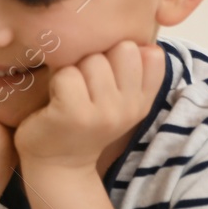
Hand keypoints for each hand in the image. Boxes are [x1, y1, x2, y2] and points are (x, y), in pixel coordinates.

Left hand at [14, 41, 165, 172]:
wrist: (56, 165)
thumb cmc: (81, 122)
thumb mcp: (117, 100)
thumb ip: (133, 72)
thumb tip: (145, 43)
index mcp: (143, 101)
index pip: (152, 55)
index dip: (123, 54)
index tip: (107, 73)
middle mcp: (130, 108)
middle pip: (122, 49)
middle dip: (98, 58)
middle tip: (83, 83)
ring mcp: (104, 113)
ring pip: (93, 60)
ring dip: (74, 69)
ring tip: (68, 92)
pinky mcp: (74, 114)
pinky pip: (67, 74)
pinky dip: (56, 81)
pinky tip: (54, 100)